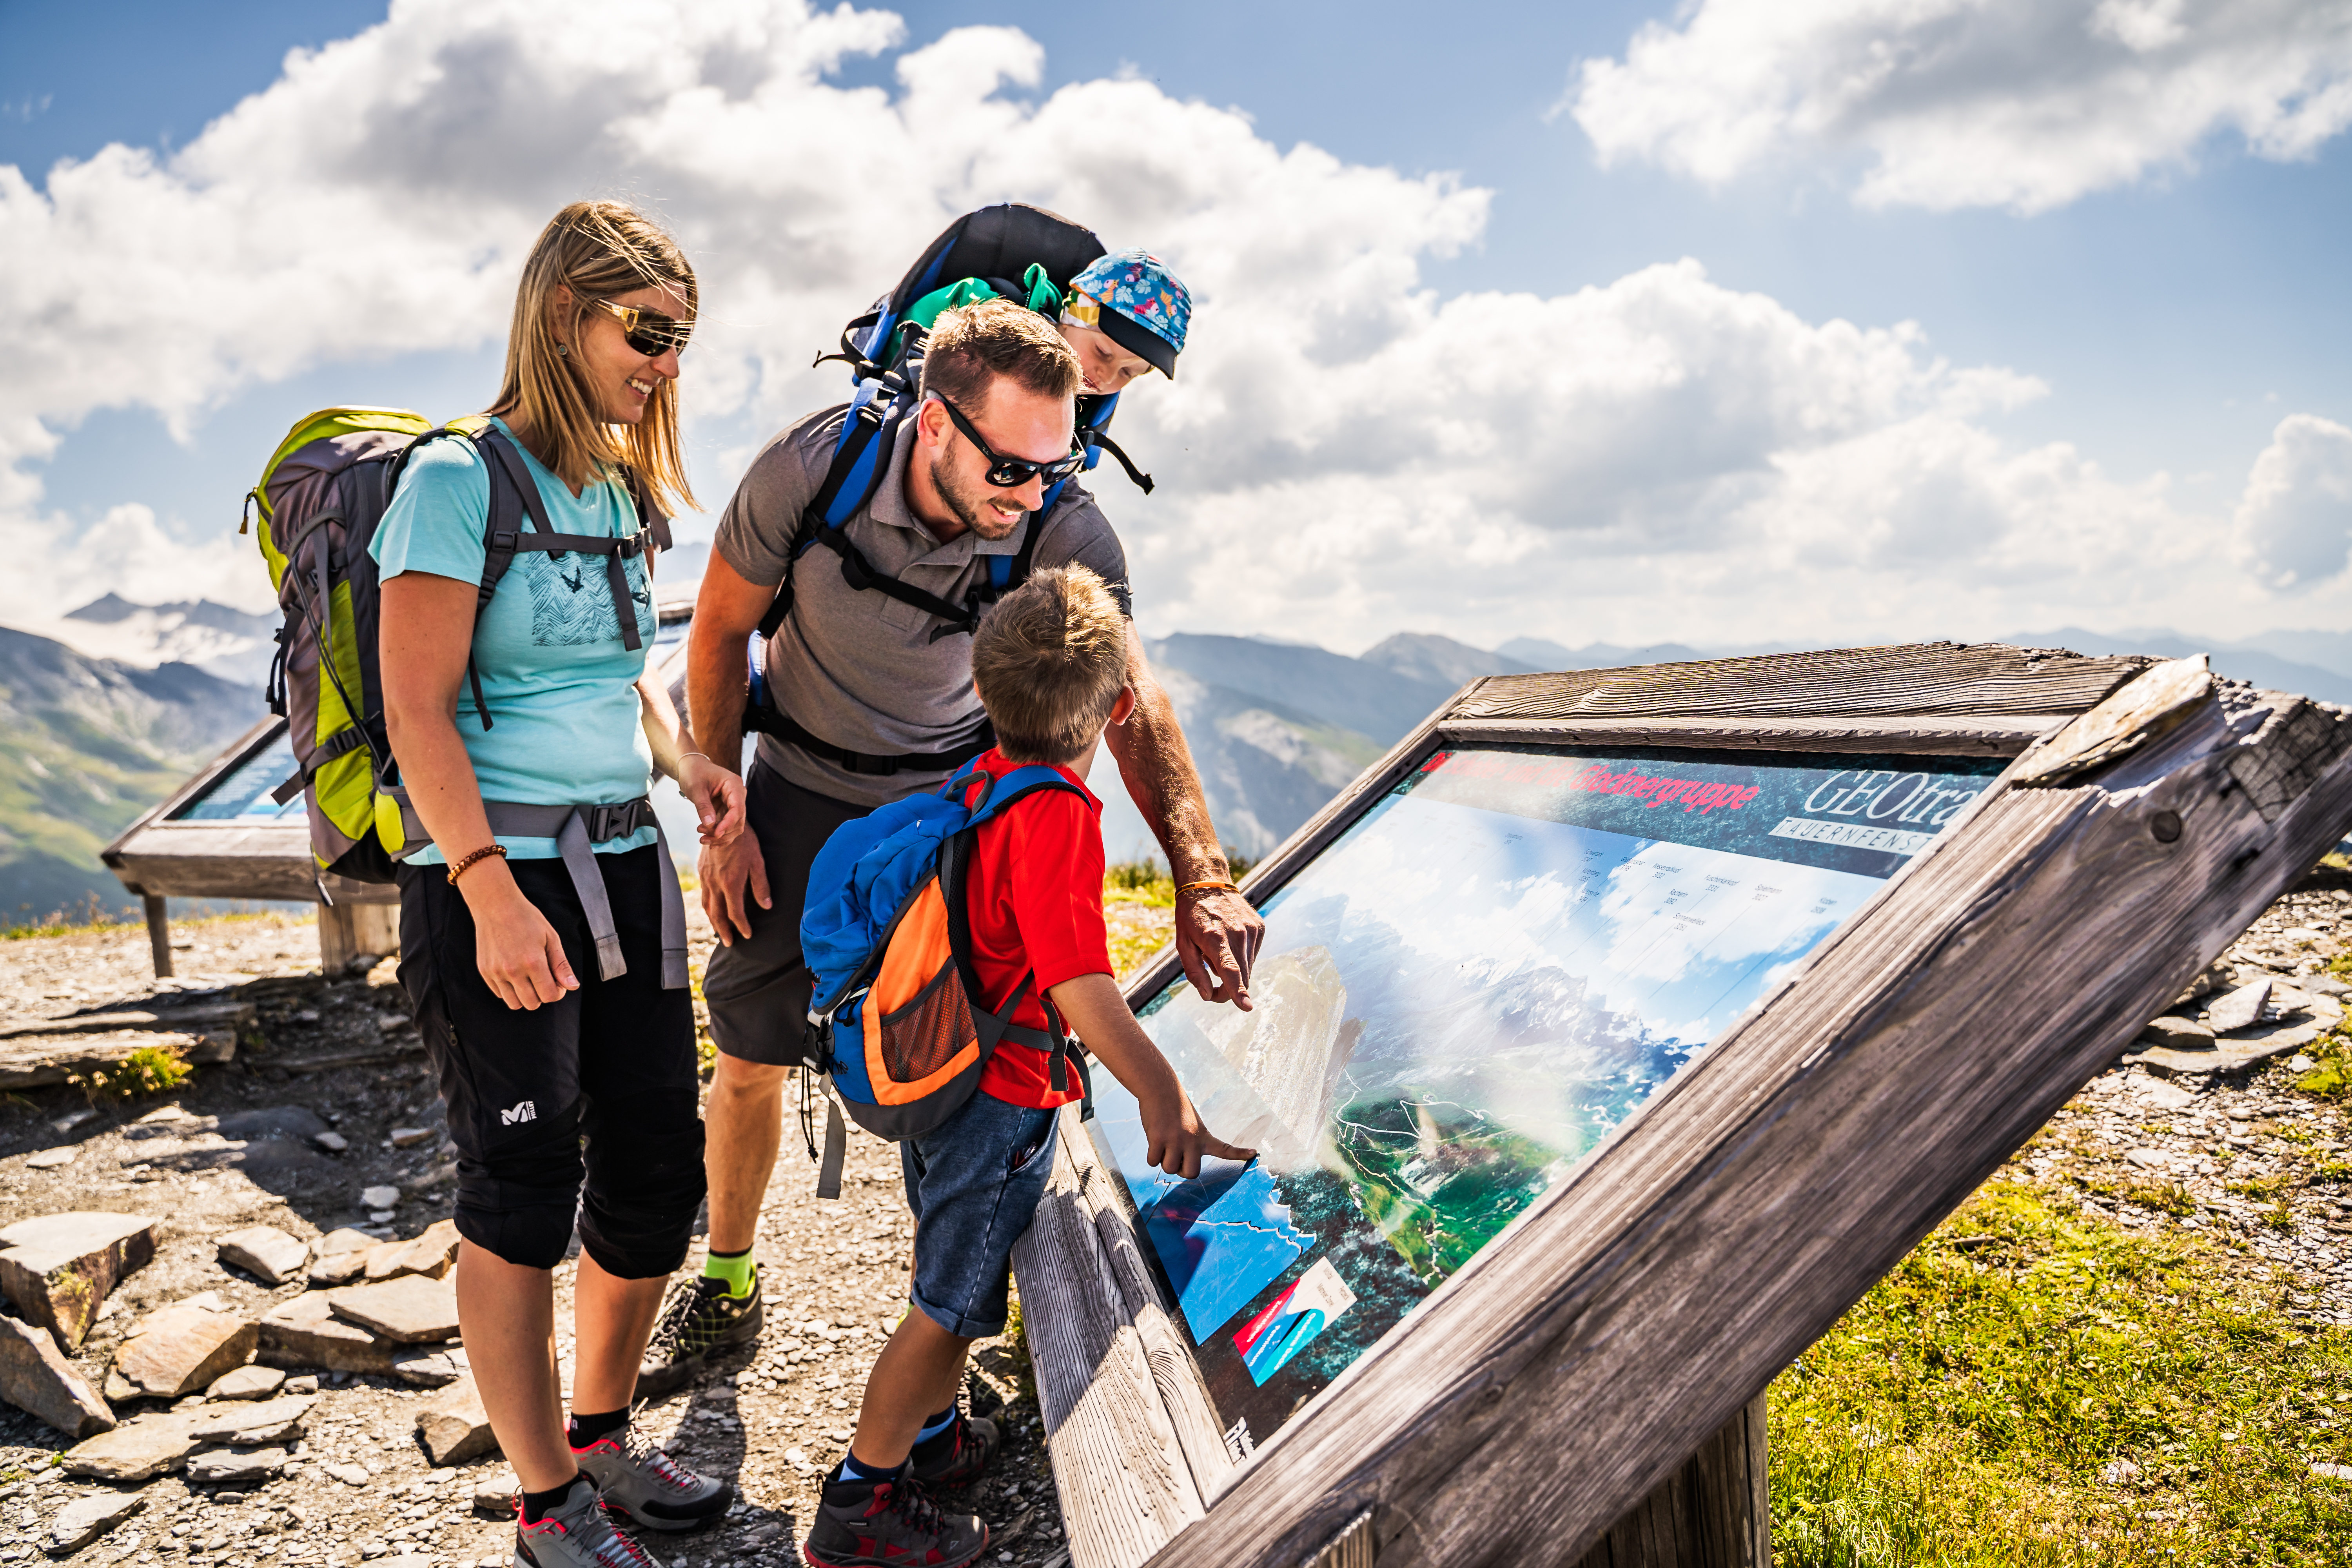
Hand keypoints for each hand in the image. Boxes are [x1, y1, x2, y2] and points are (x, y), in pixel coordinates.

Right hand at [463, 867, 577, 1009]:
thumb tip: (572, 986)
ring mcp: (496, 972)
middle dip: (542, 995)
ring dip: (525, 996)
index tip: (557, 982)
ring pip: (514, 1003)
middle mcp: (513, 970)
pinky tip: (514, 973)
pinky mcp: (485, 971)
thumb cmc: (526, 918)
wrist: (496, 905)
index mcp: (533, 962)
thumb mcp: (551, 938)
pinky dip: (509, 989)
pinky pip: (499, 993)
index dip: (557, 992)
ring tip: (529, 979)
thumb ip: (561, 965)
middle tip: (544, 979)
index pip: (549, 996)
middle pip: (532, 1004)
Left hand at [679, 755, 746, 846]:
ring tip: (702, 839)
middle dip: (722, 832)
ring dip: (720, 836)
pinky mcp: (727, 810)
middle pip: (738, 820)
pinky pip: (727, 826)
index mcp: (734, 785)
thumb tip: (710, 825)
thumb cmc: (694, 773)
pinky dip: (719, 835)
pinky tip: (709, 841)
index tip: (715, 834)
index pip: (737, 808)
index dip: (728, 824)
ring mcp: (734, 803)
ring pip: (734, 826)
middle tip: (703, 838)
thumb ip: (703, 807)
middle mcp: (738, 795)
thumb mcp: (696, 789)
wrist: (691, 767)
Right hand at [700, 828, 770, 945]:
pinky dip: (708, 907)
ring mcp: (706, 878)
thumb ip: (761, 886)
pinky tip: (712, 910)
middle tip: (729, 943)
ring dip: (713, 921)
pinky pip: (703, 894)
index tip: (747, 934)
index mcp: (731, 883)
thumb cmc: (744, 841)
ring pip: (707, 906)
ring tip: (720, 931)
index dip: (742, 926)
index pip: (735, 913)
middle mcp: (716, 883)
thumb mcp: (758, 862)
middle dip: (724, 930)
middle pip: (718, 914)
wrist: (722, 822)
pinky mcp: (701, 871)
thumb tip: (767, 906)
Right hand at [1139, 1081, 1254, 1179]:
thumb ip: (1190, 1145)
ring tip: (1163, 1142)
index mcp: (1203, 1136)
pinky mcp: (1158, 1139)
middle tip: (1176, 1157)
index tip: (1254, 1153)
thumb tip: (1177, 1166)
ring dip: (1163, 1161)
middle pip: (1191, 1174)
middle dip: (1181, 1170)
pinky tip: (1154, 1139)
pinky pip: (1152, 1162)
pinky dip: (1151, 1156)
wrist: (1159, 1087)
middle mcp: (1192, 1140)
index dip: (1239, 1153)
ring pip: (1169, 1169)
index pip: (1224, 1148)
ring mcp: (1175, 1140)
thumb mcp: (1189, 1124)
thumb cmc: (1173, 1108)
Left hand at [1175, 886, 1262, 1010]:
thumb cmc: (1191, 917)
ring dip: (1234, 969)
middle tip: (1211, 988)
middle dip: (1229, 989)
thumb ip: (1195, 973)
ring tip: (1218, 949)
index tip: (1247, 1007)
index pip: (1230, 970)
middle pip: (1241, 976)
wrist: (1208, 884)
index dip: (1237, 991)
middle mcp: (1237, 933)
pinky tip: (1229, 940)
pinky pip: (1252, 955)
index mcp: (1215, 938)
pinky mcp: (1259, 927)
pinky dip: (1241, 956)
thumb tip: (1207, 996)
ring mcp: (1251, 929)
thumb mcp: (1183, 944)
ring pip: (1248, 968)